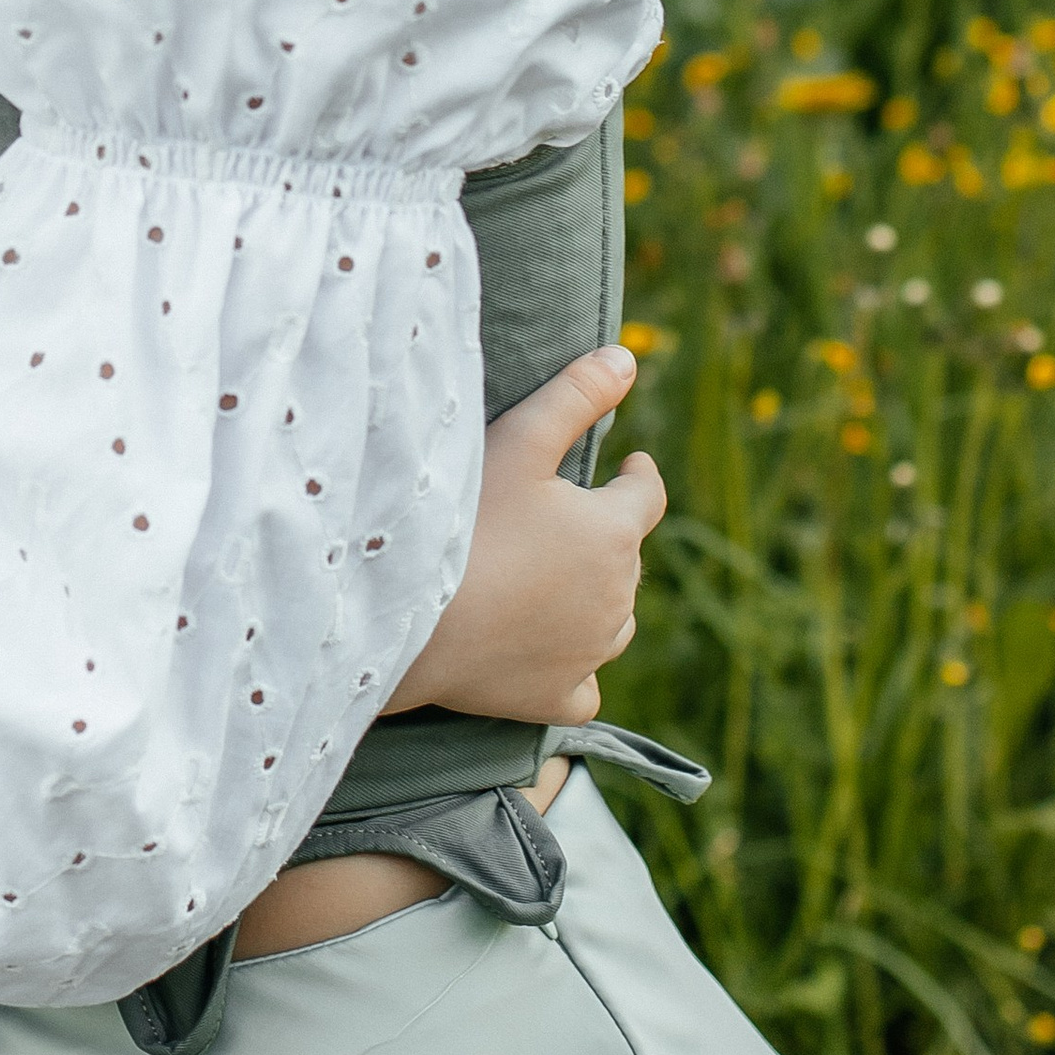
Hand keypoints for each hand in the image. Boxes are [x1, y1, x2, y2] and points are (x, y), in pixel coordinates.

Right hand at [385, 347, 662, 730]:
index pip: (647, 495)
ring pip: (615, 621)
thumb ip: (574, 396)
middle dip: (607, 537)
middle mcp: (617, 596)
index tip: (630, 466)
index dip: (639, 477)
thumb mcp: (516, 442)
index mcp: (613, 532)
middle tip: (562, 521)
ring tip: (561, 582)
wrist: (406, 622)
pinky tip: (554, 657)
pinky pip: (584, 684)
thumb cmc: (461, 522)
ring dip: (599, 599)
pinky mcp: (557, 696)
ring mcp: (589, 652)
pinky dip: (575, 667)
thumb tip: (627, 358)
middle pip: (627, 559)